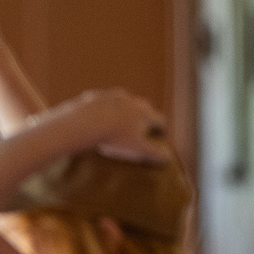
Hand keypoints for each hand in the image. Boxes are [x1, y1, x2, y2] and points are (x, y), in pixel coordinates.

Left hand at [56, 88, 172, 164]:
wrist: (85, 121)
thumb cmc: (115, 137)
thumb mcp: (137, 149)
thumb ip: (154, 153)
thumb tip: (168, 157)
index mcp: (144, 113)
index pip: (160, 121)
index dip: (162, 130)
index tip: (160, 137)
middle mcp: (132, 100)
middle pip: (144, 107)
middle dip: (145, 117)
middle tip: (141, 128)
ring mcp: (112, 95)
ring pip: (123, 101)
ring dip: (124, 110)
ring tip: (119, 121)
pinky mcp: (95, 95)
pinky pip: (102, 101)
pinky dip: (103, 108)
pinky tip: (97, 118)